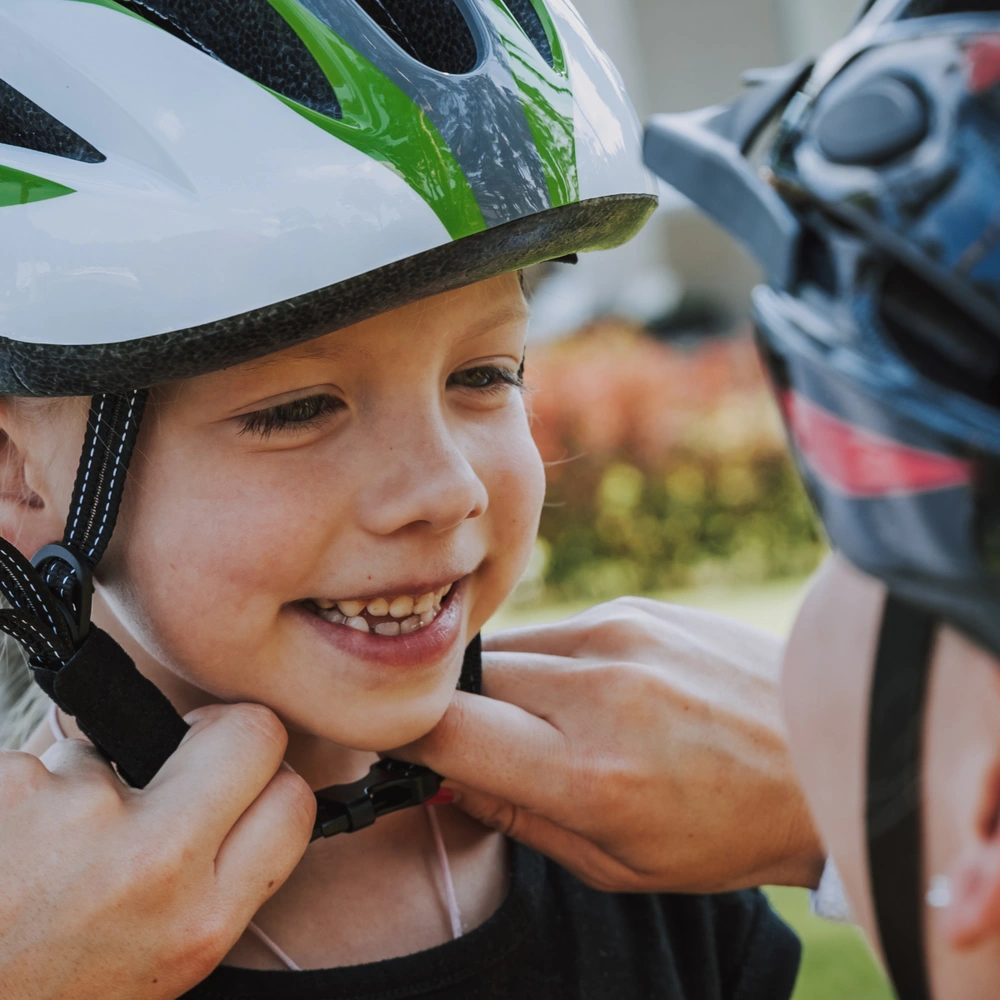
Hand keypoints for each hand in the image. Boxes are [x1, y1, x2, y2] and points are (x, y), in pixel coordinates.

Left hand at [0, 703, 314, 999]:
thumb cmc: (40, 994)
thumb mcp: (153, 968)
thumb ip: (212, 884)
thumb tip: (248, 799)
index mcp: (198, 922)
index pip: (292, 800)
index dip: (268, 784)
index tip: (242, 784)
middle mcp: (152, 864)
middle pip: (247, 733)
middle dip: (217, 735)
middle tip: (174, 764)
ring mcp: (76, 815)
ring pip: (119, 749)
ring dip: (84, 785)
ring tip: (38, 858)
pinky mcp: (9, 782)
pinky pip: (39, 764)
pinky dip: (21, 797)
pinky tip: (3, 848)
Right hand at [395, 597, 823, 893]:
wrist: (826, 756)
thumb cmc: (726, 830)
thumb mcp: (618, 864)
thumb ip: (517, 817)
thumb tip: (445, 776)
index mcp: (590, 772)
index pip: (446, 730)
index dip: (413, 740)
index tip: (415, 753)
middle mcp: (599, 689)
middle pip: (469, 678)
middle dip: (462, 712)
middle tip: (492, 745)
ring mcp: (620, 632)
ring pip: (510, 646)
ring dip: (510, 684)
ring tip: (558, 723)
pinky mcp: (636, 606)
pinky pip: (560, 629)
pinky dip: (557, 662)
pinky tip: (601, 692)